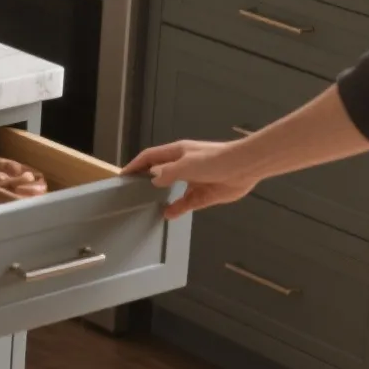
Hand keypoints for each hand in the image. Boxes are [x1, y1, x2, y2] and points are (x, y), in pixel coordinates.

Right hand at [122, 139, 263, 219]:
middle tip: (133, 193)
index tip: (123, 176)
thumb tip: (153, 179)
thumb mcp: (186, 165)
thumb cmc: (215, 160)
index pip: (150, 157)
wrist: (245, 167)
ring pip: (173, 190)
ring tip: (148, 206)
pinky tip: (168, 215)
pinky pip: (187, 203)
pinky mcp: (205, 194)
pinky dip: (178, 208)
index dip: (136, 165)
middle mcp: (183, 166)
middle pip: (161, 173)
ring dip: (163, 197)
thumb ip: (167, 172)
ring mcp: (194, 181)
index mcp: (177, 153)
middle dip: (148, 181)